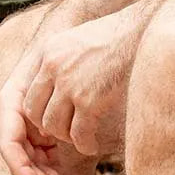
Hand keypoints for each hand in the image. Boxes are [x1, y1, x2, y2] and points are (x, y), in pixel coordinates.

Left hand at [0, 7, 145, 174]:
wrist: (145, 29)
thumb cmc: (118, 37)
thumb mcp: (79, 42)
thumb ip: (63, 62)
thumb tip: (56, 88)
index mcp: (48, 53)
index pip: (29, 93)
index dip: (37, 115)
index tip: (48, 125)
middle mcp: (53, 67)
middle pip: (35, 113)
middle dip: (47, 131)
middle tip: (63, 135)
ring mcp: (70, 84)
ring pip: (54, 127)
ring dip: (67, 138)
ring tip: (82, 138)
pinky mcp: (89, 99)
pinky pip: (78, 134)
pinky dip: (85, 144)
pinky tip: (93, 145)